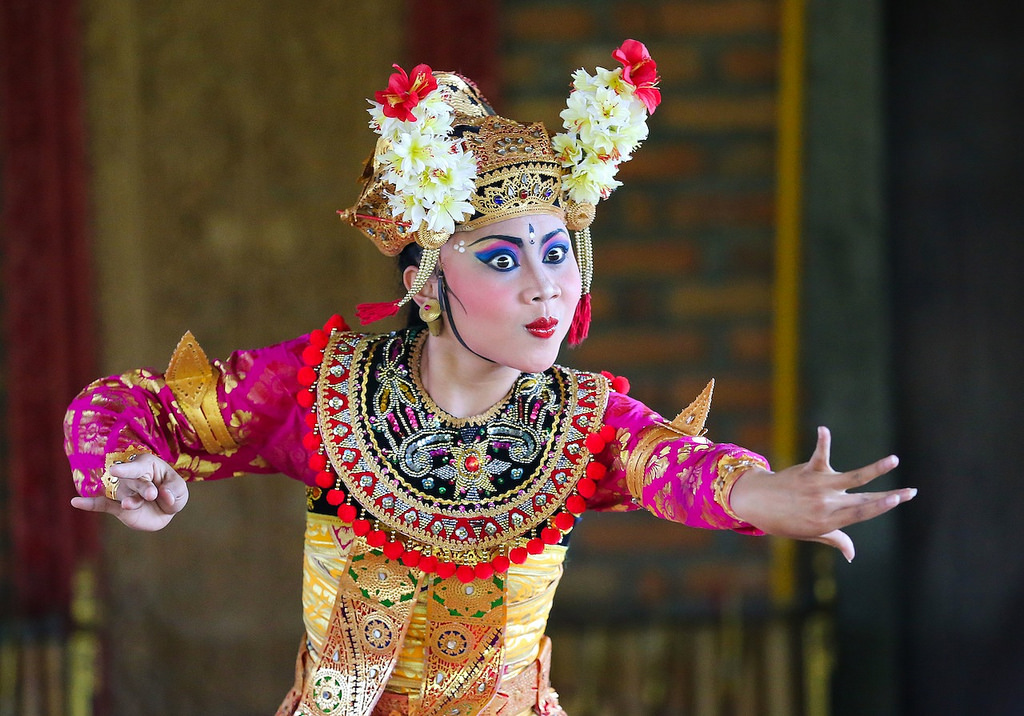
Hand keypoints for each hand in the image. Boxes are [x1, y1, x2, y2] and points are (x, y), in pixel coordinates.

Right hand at [71, 453, 188, 530]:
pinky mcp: (118, 507)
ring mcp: (124, 492)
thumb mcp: (180, 491)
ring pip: (122, 495)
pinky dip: (89, 503)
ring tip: (128, 506)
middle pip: (134, 481)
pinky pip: (102, 504)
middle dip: (142, 488)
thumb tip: (164, 495)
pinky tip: (75, 502)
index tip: (115, 471)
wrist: (164, 510)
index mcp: (148, 466)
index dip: (128, 469)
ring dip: (128, 501)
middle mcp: (133, 477)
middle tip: (150, 494)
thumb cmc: (172, 492)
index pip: (138, 465)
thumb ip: (174, 490)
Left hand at [728, 426, 915, 561]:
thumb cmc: (784, 520)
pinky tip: (824, 429)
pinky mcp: (808, 471)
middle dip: (889, 496)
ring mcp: (818, 486)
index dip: (881, 507)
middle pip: (863, 499)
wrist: (756, 503)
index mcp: (828, 521)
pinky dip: (823, 441)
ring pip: (852, 477)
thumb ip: (834, 539)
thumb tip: (853, 555)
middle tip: (912, 491)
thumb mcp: (809, 533)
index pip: (861, 514)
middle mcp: (826, 504)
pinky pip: (819, 454)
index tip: (899, 499)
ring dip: (875, 469)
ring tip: (894, 460)